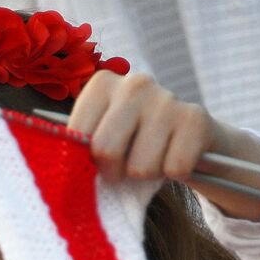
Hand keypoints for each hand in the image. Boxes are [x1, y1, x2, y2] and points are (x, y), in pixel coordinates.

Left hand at [67, 70, 259, 219]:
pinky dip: (175, 173)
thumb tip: (63, 170)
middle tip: (125, 168)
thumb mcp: (104, 136)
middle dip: (114, 172)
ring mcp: (166, 98)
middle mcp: (134, 83)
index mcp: (102, 84)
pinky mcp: (195, 118)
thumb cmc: (136, 141)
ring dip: (147, 175)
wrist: (192, 136)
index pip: (76, 136)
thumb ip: (81, 147)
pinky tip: (175, 155)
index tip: (98, 161)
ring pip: (141, 167)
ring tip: (154, 158)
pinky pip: (175, 168)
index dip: (86, 161)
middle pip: (106, 150)